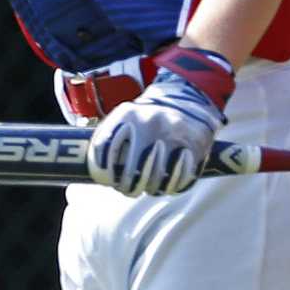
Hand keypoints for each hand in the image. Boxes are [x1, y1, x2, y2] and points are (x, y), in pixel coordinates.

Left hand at [87, 45, 233, 196]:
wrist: (187, 100)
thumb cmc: (147, 119)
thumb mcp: (125, 117)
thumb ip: (106, 138)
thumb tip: (95, 173)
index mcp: (127, 115)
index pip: (106, 150)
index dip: (105, 171)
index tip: (108, 180)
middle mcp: (150, 123)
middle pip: (131, 172)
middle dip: (127, 186)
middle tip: (127, 189)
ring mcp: (173, 134)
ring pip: (156, 179)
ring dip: (150, 188)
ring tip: (148, 188)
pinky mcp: (194, 145)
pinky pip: (179, 178)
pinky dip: (172, 186)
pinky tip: (167, 184)